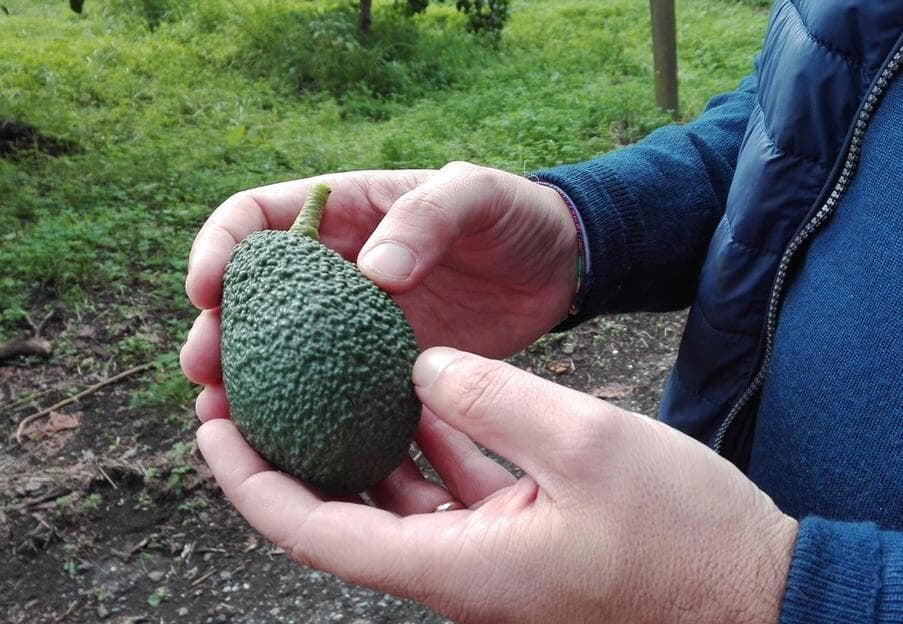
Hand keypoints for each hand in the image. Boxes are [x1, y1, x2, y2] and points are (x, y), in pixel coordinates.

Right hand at [180, 163, 578, 419]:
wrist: (560, 267)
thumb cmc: (515, 216)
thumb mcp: (477, 194)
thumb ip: (427, 217)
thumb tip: (372, 271)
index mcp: (344, 213)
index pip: (256, 218)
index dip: (220, 247)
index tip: (206, 288)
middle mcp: (337, 270)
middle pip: (252, 297)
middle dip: (217, 331)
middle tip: (203, 371)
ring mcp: (357, 323)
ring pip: (282, 353)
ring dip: (246, 383)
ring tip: (222, 417)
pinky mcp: (387, 367)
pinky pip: (334, 393)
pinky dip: (306, 417)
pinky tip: (290, 448)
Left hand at [197, 348, 797, 623]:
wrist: (753, 591)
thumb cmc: (683, 534)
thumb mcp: (588, 445)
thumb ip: (494, 397)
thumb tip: (420, 363)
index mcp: (458, 566)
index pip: (319, 531)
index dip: (253, 482)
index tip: (213, 427)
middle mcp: (460, 573)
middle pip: (346, 517)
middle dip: (293, 458)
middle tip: (255, 393)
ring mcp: (492, 561)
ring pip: (400, 501)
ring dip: (363, 446)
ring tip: (329, 382)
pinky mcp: (526, 542)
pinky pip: (454, 494)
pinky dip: (431, 445)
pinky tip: (426, 393)